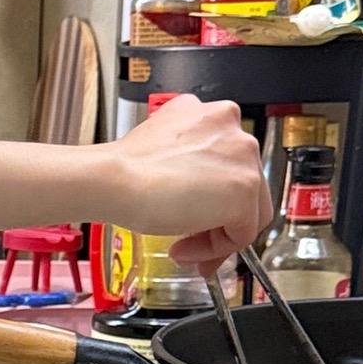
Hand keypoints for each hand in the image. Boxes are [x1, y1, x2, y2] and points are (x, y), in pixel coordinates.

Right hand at [106, 94, 271, 273]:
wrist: (115, 178)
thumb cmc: (127, 167)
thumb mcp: (168, 152)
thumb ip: (192, 163)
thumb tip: (200, 195)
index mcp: (216, 114)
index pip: (231, 165)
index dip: (213, 198)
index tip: (194, 217)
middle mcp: (236, 129)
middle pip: (244, 188)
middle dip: (218, 220)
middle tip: (191, 241)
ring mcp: (245, 158)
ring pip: (248, 212)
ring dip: (215, 237)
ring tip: (185, 249)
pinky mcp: (245, 190)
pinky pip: (241, 234)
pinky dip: (214, 249)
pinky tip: (184, 249)